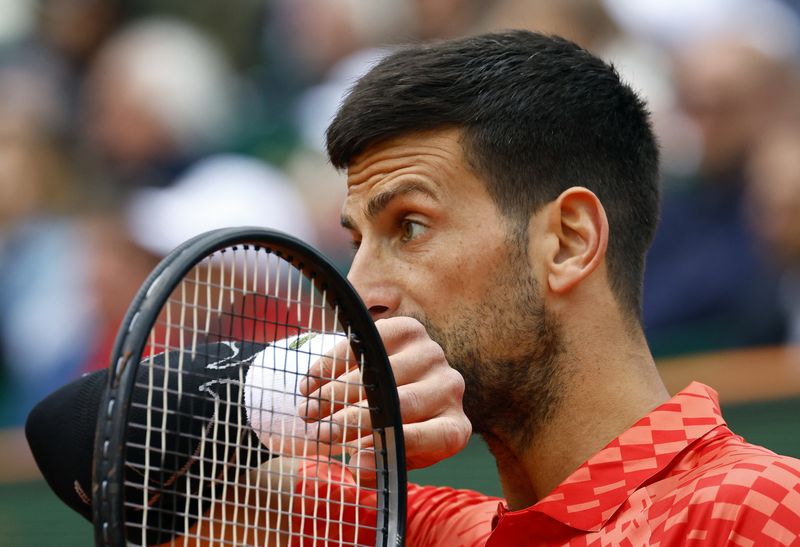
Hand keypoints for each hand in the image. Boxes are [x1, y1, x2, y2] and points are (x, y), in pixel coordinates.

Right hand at [298, 316, 470, 472]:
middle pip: (401, 402)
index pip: (429, 437)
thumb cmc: (397, 430)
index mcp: (453, 427)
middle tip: (316, 432)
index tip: (351, 458)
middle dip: (352, 418)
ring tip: (307, 409)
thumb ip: (378, 465)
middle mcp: (450, 387)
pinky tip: (311, 383)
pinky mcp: (409, 329)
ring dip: (336, 391)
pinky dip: (334, 364)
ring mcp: (432, 355)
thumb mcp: (392, 455)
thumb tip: (357, 464)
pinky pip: (367, 344)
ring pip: (380, 373)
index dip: (391, 445)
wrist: (400, 385)